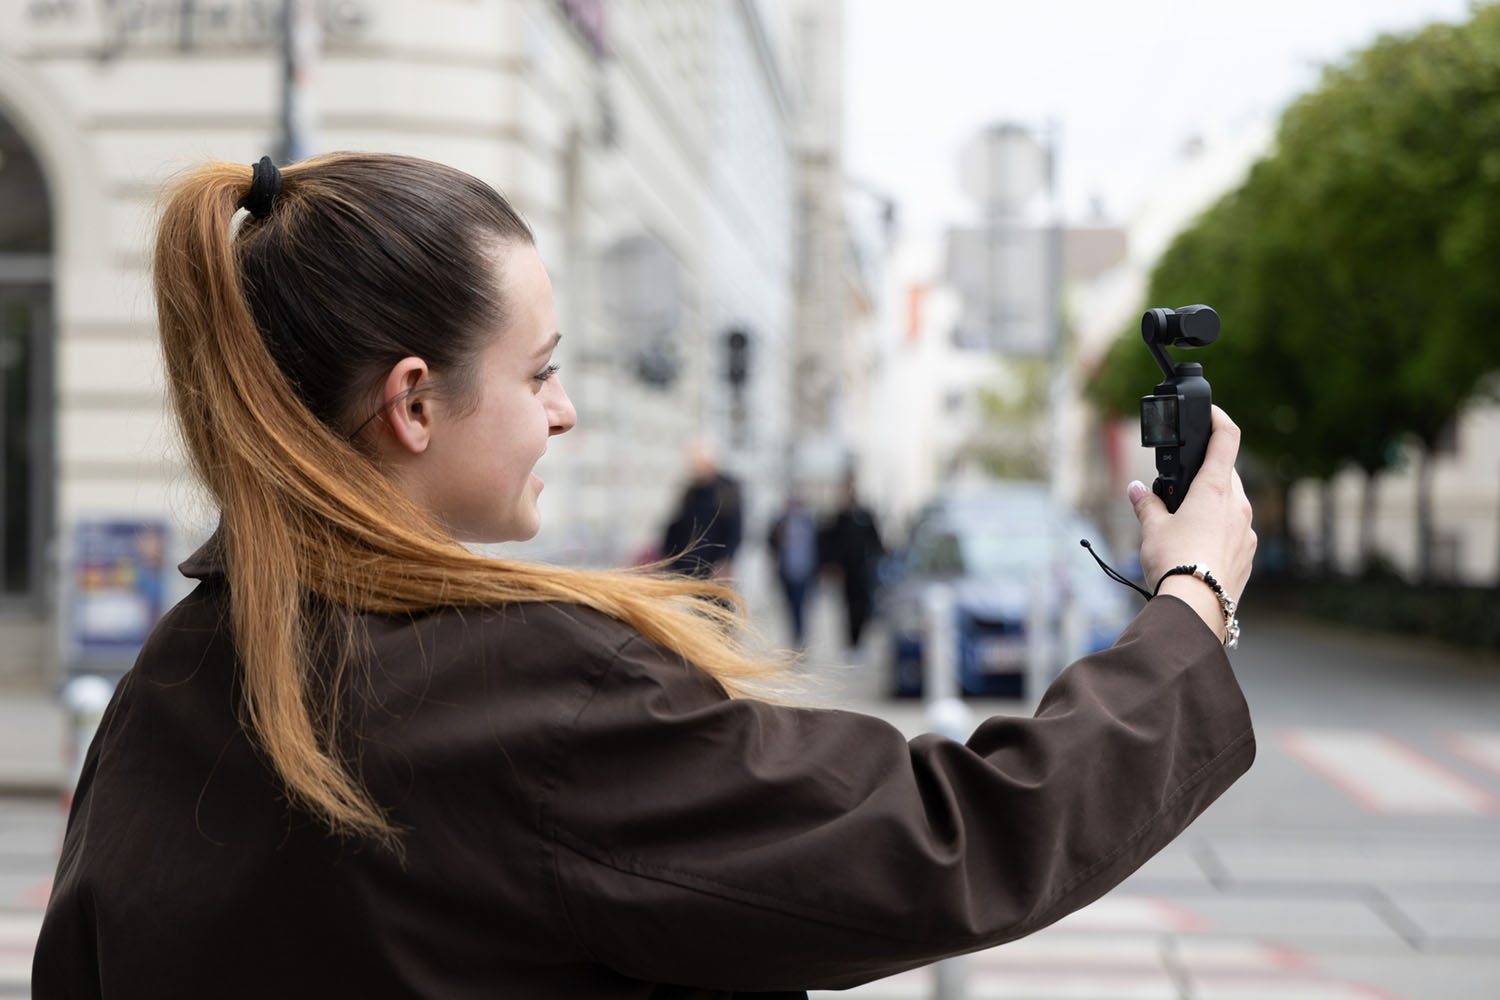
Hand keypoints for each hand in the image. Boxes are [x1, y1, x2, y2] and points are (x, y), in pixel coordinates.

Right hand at [1129, 405, 1256, 639]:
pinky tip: (1198, 544)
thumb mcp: (1152, 528)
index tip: (1210, 413)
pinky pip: (1235, 530)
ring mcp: (1247, 531)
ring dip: (1213, 503)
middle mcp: (1238, 505)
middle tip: (1181, 485)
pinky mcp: (1248, 554)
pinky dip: (1219, 528)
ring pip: (1232, 503)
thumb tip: (1136, 490)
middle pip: (1227, 474)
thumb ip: (1146, 504)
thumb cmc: (1175, 561)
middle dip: (1206, 473)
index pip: (1227, 439)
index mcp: (1215, 489)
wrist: (1197, 606)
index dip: (1220, 419)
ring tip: (1184, 520)